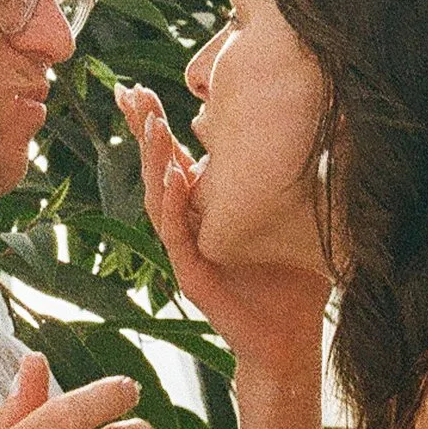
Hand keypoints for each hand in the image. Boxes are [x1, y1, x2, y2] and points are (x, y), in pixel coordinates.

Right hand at [115, 84, 328, 382]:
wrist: (290, 339)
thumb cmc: (292, 279)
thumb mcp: (288, 217)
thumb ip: (281, 178)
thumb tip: (298, 126)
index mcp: (204, 210)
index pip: (172, 159)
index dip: (154, 126)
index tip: (138, 88)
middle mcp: (187, 226)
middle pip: (156, 170)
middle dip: (143, 131)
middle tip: (130, 93)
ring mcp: (186, 252)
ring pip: (159, 198)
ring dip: (155, 159)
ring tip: (153, 122)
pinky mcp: (193, 277)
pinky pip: (177, 237)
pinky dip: (174, 204)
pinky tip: (175, 175)